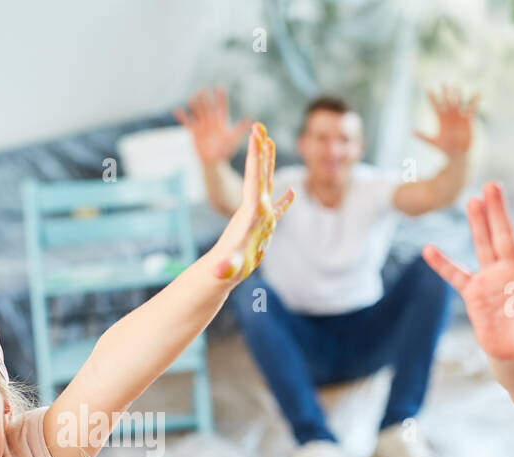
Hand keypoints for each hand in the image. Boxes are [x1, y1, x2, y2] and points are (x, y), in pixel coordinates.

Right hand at [174, 87, 252, 165]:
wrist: (213, 161)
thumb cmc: (225, 150)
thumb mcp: (234, 140)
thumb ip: (240, 129)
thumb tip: (251, 120)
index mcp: (221, 120)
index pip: (221, 106)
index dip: (220, 97)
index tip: (219, 88)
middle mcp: (211, 119)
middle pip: (207, 106)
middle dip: (205, 99)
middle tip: (202, 90)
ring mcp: (201, 124)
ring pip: (197, 111)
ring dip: (194, 105)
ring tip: (192, 98)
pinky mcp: (193, 130)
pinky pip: (187, 121)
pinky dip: (182, 116)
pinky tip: (177, 110)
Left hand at [209, 123, 293, 282]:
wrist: (221, 273)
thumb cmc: (225, 271)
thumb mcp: (226, 269)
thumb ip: (224, 269)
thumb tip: (220, 273)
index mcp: (249, 211)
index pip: (253, 178)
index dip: (254, 157)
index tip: (255, 135)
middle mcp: (253, 208)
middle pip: (258, 173)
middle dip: (259, 150)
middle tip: (259, 126)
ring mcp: (258, 216)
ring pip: (266, 184)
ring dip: (268, 164)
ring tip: (270, 143)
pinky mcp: (264, 227)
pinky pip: (278, 209)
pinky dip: (285, 200)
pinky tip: (293, 192)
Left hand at [414, 85, 477, 156]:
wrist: (456, 155)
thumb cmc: (444, 149)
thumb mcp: (433, 142)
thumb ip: (423, 136)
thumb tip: (411, 131)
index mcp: (441, 120)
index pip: (435, 106)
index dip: (432, 98)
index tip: (428, 89)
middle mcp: (450, 116)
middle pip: (447, 102)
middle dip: (445, 93)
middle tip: (443, 83)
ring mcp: (459, 117)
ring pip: (458, 103)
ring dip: (458, 95)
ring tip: (457, 86)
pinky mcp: (468, 120)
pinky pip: (471, 109)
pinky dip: (474, 102)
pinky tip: (477, 94)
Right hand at [422, 184, 513, 361]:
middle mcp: (513, 270)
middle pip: (505, 235)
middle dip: (498, 211)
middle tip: (492, 185)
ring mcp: (491, 279)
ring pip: (483, 246)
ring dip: (478, 224)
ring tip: (473, 201)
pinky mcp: (473, 293)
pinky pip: (455, 275)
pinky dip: (442, 264)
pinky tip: (429, 249)